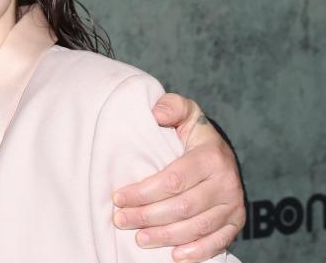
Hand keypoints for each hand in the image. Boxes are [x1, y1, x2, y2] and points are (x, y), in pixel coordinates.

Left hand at [112, 93, 244, 261]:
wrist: (223, 152)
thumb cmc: (195, 134)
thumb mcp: (185, 112)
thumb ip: (171, 106)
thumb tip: (156, 114)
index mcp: (211, 157)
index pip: (173, 180)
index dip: (143, 192)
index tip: (118, 197)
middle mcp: (226, 183)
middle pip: (182, 207)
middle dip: (147, 216)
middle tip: (121, 220)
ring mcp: (233, 205)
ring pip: (196, 227)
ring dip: (165, 236)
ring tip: (139, 238)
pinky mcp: (236, 222)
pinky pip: (218, 242)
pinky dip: (197, 252)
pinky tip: (175, 255)